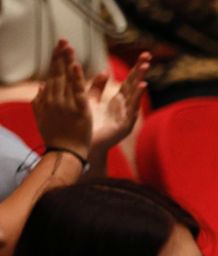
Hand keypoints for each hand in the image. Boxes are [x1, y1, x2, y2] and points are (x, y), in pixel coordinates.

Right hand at [32, 40, 90, 156]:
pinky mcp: (78, 111)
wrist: (65, 154)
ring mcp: (66, 105)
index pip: (52, 76)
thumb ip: (40, 102)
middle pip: (58, 74)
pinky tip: (76, 65)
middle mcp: (55, 100)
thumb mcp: (43, 118)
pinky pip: (77, 91)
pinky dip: (76, 78)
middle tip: (63, 40)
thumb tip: (40, 86)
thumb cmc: (56, 138)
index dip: (55, 61)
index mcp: (48, 100)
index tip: (58, 48)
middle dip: (60, 57)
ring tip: (68, 47)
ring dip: (67, 62)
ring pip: (66, 80)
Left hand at [88, 52, 149, 154]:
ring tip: (145, 66)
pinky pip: (133, 109)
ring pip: (135, 95)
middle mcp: (124, 107)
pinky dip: (137, 97)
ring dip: (140, 79)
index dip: (135, 69)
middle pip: (134, 85)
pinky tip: (142, 86)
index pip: (129, 81)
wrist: (81, 146)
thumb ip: (98, 87)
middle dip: (140, 70)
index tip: (143, 55)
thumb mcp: (91, 101)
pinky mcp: (124, 126)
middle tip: (147, 55)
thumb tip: (105, 71)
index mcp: (118, 101)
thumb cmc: (86, 126)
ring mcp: (126, 116)